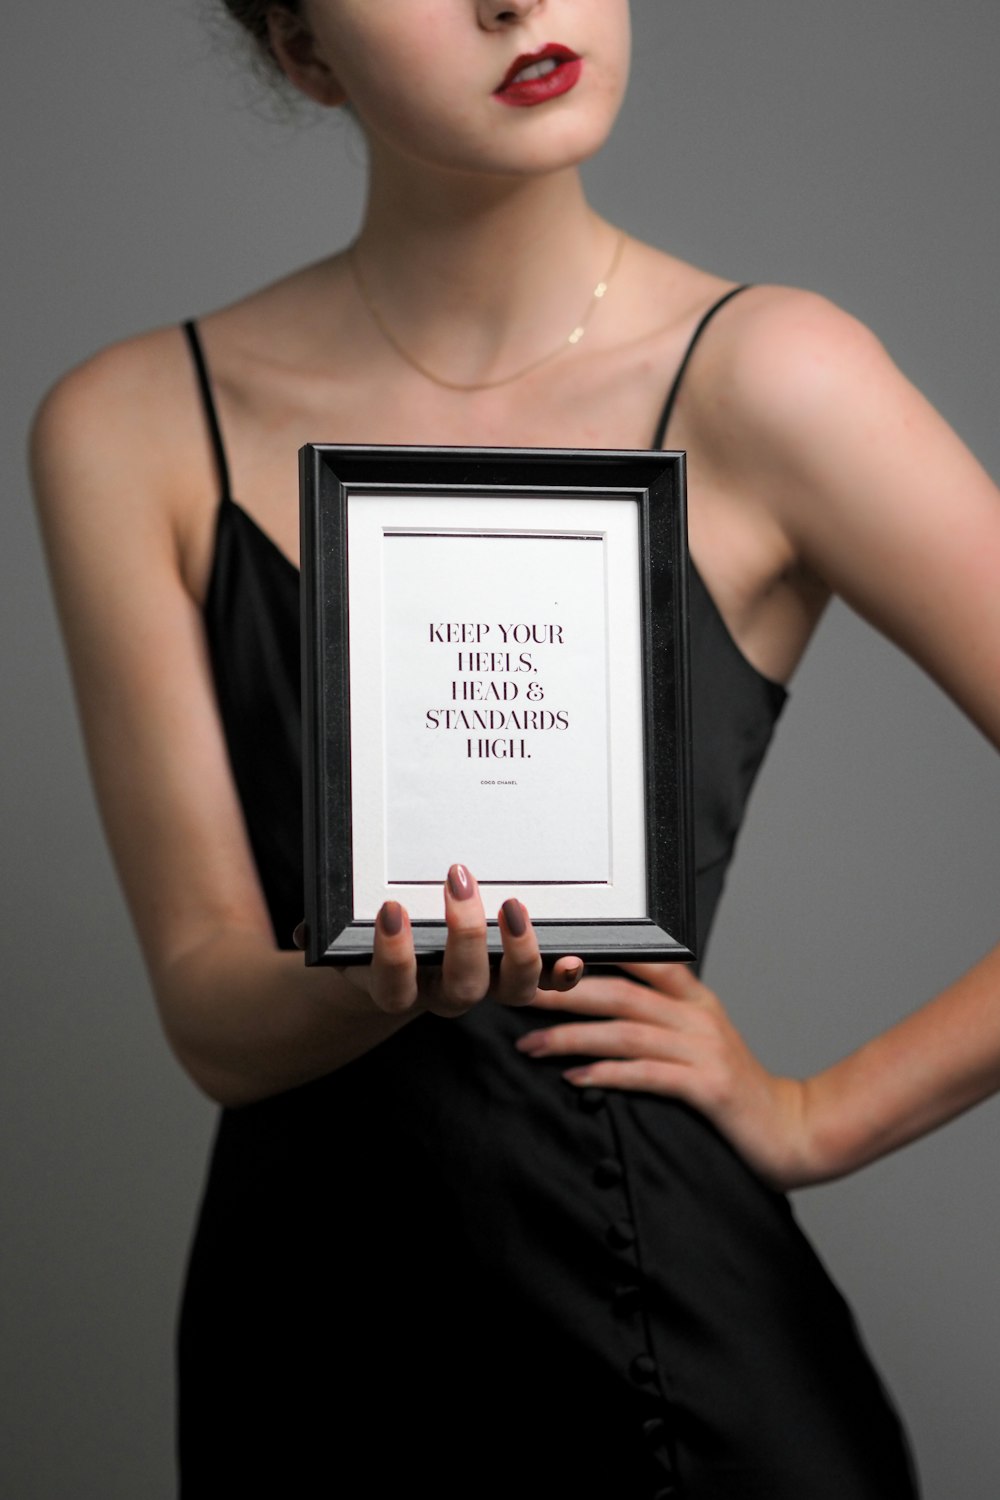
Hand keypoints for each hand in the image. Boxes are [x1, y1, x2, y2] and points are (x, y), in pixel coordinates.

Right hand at [300, 864, 582, 1021]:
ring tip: (514, 905)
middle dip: (465, 935)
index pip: (392, 987)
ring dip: (519, 952)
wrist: (392, 974)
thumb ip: (325, 930)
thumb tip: (308, 928)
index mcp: (396, 988)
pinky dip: (561, 975)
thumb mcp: (341, 935)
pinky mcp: (515, 978)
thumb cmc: (366, 942)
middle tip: (458, 881)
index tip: (391, 910)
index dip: (394, 955)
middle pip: (462, 986)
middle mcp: (443, 995)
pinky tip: (573, 956)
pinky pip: (544, 986)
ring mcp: (485, 989)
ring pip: (511, 991)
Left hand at [518, 962, 817, 1189]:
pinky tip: (574, 1078)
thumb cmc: (736, 1089)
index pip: (642, 961)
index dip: (593, 955)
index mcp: (695, 1000)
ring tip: (530, 1045)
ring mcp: (704, 1051)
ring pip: (625, 1032)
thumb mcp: (702, 1041)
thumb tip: (601, 1007)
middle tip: (518, 994)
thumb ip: (663, 1019)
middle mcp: (698, 1017)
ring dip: (571, 1038)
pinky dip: (606, 1074)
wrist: (793, 1131)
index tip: (545, 956)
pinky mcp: (707, 1088)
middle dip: (563, 993)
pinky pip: (646, 1074)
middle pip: (620, 993)